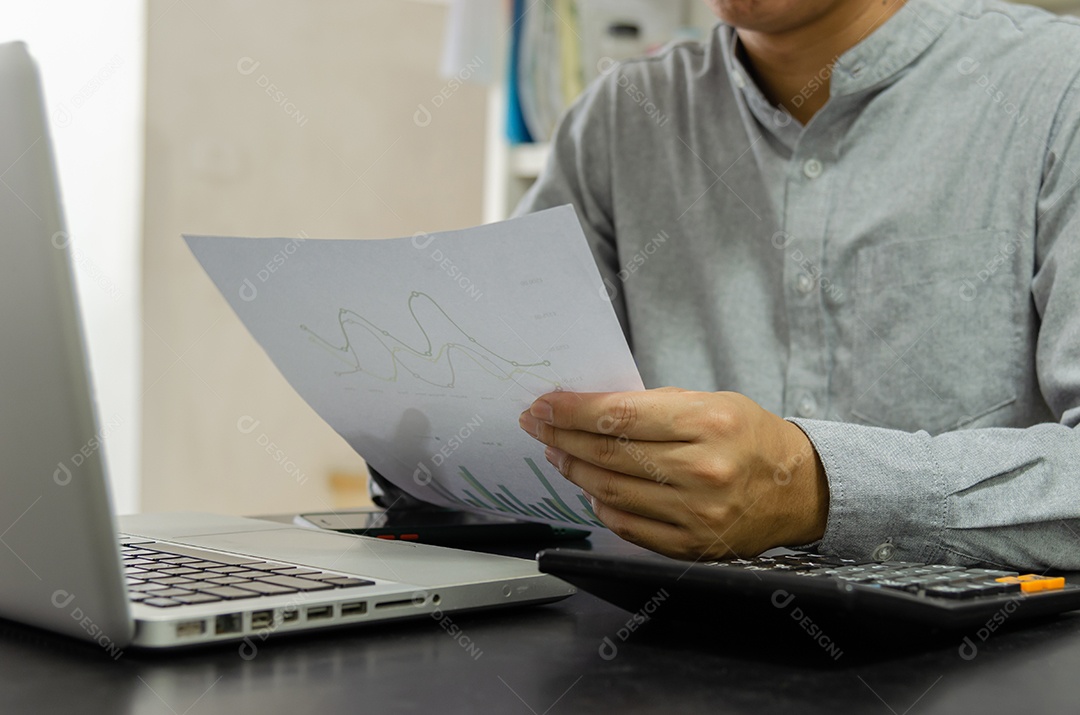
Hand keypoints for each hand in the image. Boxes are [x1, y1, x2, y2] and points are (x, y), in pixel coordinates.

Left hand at [518, 388, 828, 560]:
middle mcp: (703, 471)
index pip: (619, 416)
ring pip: (610, 492)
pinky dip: (601, 505)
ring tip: (558, 453)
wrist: (797, 489)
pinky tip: (590, 488)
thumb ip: (653, 406)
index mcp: (709, 424)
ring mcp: (697, 514)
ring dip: (574, 470)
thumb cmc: (750, 437)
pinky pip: (628, 526)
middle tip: (538, 426)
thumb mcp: (711, 402)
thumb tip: (588, 409)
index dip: (571, 411)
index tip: (542, 405)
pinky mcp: (692, 546)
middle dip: (561, 437)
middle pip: (608, 456)